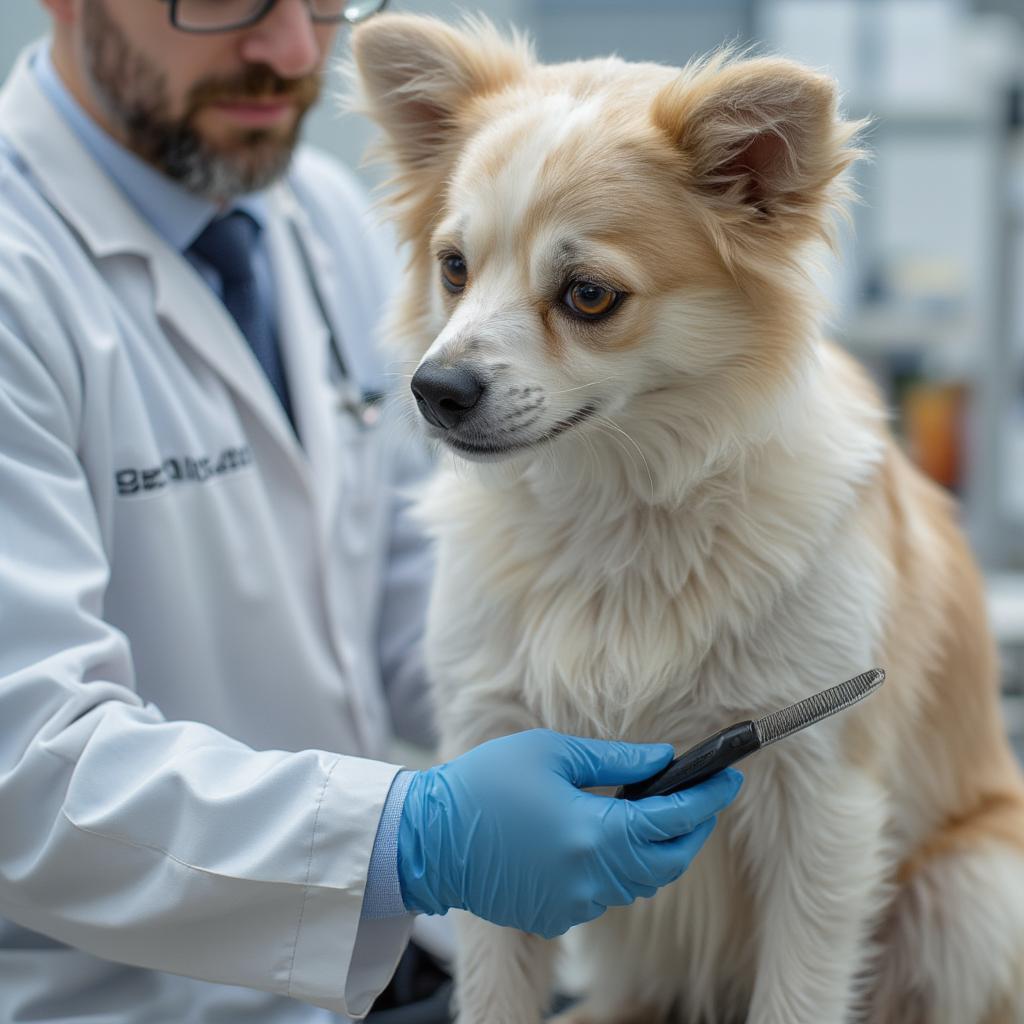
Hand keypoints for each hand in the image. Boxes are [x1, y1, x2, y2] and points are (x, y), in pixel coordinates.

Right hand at [396, 728, 742, 937]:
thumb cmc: (485, 784)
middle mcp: (592, 878)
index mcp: (593, 833)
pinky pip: (610, 892)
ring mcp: (576, 902)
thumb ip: (614, 759)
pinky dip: (625, 866)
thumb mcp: (550, 753)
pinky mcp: (558, 913)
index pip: (671, 820)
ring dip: (661, 850)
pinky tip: (615, 837)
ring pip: (642, 881)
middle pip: (667, 861)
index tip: (729, 777)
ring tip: (664, 813)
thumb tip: (663, 760)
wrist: (429, 840)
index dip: (706, 798)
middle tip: (705, 798)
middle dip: (694, 830)